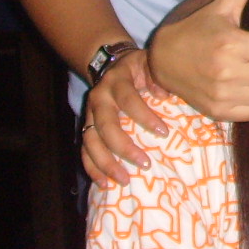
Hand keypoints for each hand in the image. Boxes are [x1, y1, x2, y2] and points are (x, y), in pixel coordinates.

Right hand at [80, 49, 168, 186]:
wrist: (111, 64)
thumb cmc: (139, 68)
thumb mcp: (149, 63)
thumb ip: (157, 76)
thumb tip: (164, 95)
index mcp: (117, 81)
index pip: (128, 99)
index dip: (144, 116)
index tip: (163, 133)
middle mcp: (99, 98)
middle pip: (105, 125)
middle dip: (123, 147)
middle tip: (145, 163)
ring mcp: (89, 114)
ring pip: (90, 142)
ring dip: (105, 163)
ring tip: (123, 180)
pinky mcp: (86, 127)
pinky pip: (85, 150)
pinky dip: (92, 168)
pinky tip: (104, 184)